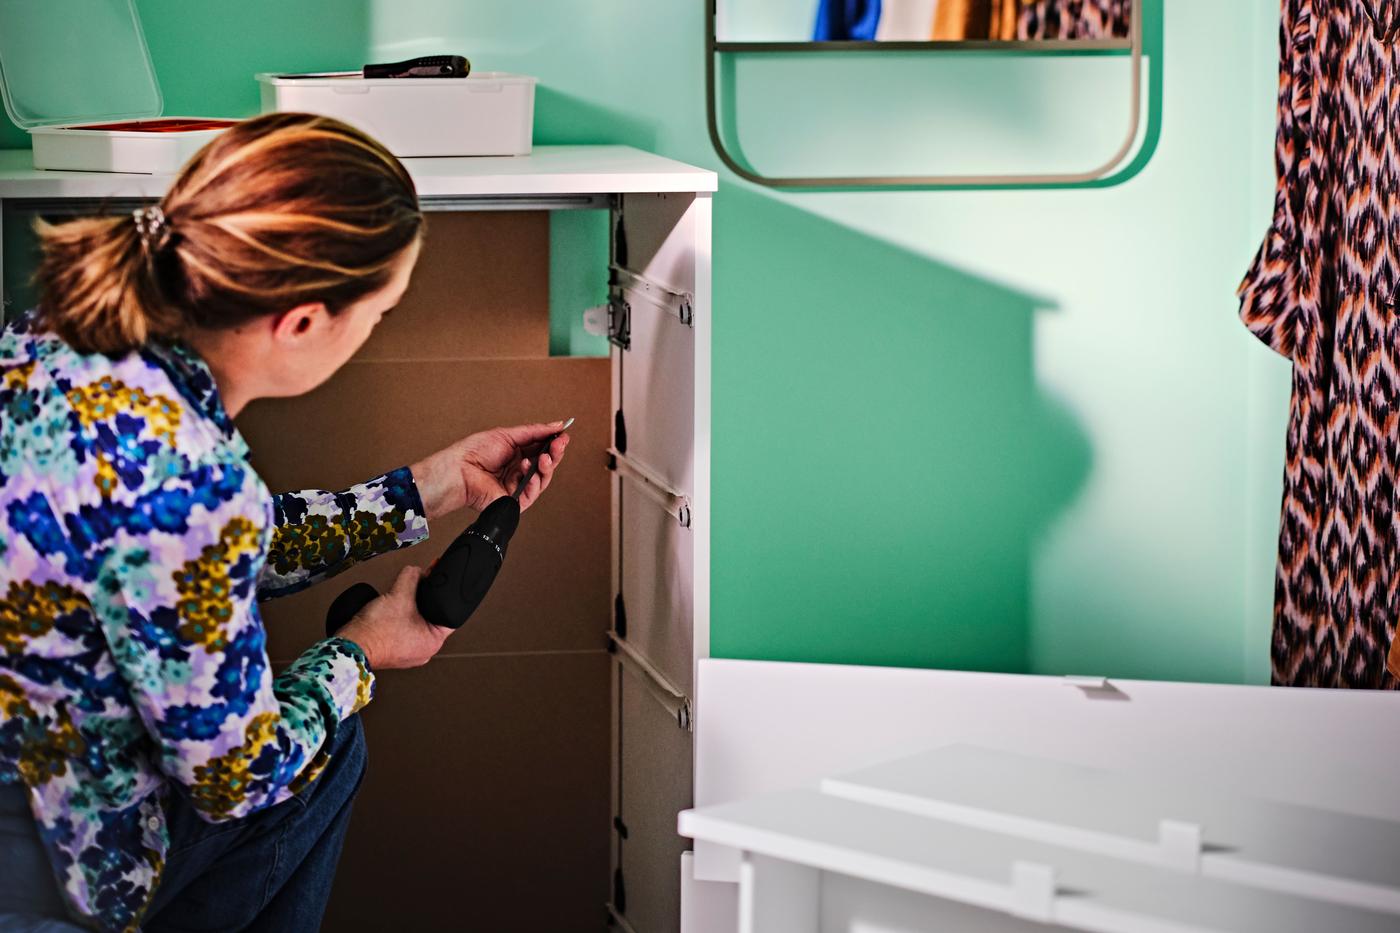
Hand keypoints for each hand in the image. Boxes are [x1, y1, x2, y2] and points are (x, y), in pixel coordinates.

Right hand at [335, 566, 451, 669]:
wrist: (350, 646)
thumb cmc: (375, 632)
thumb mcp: (399, 595)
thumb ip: (412, 577)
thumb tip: (416, 570)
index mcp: (433, 642)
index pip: (448, 613)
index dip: (442, 593)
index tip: (437, 582)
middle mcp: (423, 650)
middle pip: (430, 616)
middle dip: (422, 599)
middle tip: (415, 589)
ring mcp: (408, 653)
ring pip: (414, 622)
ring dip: (408, 608)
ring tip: (398, 601)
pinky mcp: (393, 651)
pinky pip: (401, 630)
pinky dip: (398, 618)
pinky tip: (389, 611)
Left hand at [411, 421, 570, 518]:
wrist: (460, 470)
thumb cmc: (474, 452)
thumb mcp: (507, 435)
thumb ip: (534, 431)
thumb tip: (556, 425)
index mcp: (517, 453)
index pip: (542, 448)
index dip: (554, 442)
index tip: (563, 434)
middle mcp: (519, 469)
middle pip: (546, 463)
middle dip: (555, 453)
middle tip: (560, 444)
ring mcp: (518, 485)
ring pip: (543, 478)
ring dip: (547, 466)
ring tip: (544, 457)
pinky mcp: (516, 500)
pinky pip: (533, 492)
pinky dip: (534, 480)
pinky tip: (528, 469)